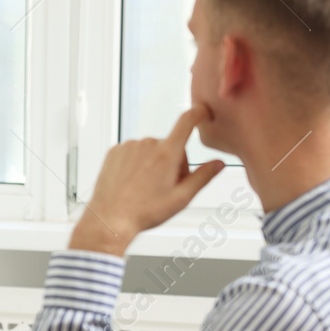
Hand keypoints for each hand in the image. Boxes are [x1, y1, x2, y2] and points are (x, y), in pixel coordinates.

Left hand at [70, 108, 225, 255]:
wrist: (110, 219)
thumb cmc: (145, 211)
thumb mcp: (181, 198)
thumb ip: (203, 177)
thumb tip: (219, 163)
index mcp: (166, 153)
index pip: (187, 121)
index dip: (198, 113)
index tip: (203, 111)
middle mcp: (147, 144)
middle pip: (170, 146)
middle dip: (173, 162)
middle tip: (165, 187)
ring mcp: (129, 146)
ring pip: (151, 150)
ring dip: (154, 163)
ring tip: (146, 187)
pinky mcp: (115, 151)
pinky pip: (133, 152)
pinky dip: (136, 164)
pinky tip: (132, 182)